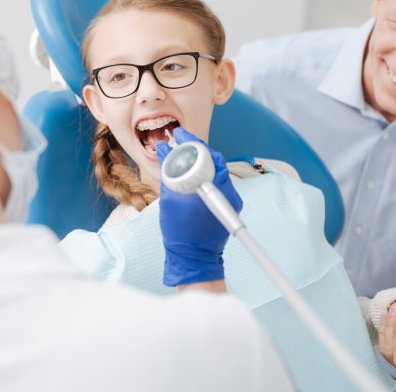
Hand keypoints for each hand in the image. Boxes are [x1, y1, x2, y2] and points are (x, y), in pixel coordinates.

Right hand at [156, 127, 241, 286]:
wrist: (194, 260)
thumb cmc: (181, 234)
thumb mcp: (170, 200)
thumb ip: (169, 172)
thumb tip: (165, 150)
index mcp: (219, 190)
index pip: (212, 156)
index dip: (194, 143)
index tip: (179, 134)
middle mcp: (230, 194)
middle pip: (215, 162)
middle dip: (196, 150)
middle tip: (178, 142)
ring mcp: (230, 201)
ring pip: (215, 172)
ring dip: (198, 163)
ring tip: (180, 156)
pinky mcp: (226, 206)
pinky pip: (215, 183)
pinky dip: (202, 175)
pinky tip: (188, 173)